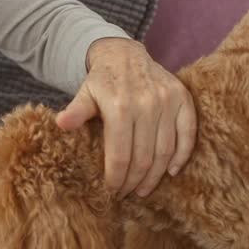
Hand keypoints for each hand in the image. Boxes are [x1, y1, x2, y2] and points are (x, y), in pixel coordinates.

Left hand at [56, 37, 195, 197]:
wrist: (125, 54)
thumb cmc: (102, 81)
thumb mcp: (84, 94)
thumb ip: (76, 111)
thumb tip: (60, 124)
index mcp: (119, 106)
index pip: (120, 155)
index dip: (117, 178)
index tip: (112, 191)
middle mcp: (146, 103)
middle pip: (143, 157)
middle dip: (134, 181)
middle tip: (127, 193)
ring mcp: (167, 101)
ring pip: (165, 150)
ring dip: (155, 175)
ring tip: (144, 188)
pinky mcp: (183, 99)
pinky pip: (187, 134)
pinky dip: (181, 156)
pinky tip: (171, 172)